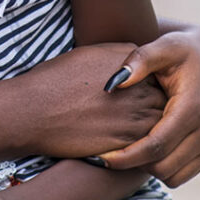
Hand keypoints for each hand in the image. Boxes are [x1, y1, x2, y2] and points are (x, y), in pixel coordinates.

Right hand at [20, 42, 165, 158]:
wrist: (33, 110)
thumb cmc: (53, 80)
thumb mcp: (87, 54)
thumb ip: (117, 59)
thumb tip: (130, 66)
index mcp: (130, 58)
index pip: (158, 71)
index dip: (150, 84)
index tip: (138, 93)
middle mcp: (141, 84)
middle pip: (165, 96)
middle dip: (157, 105)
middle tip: (140, 115)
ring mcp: (138, 113)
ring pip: (164, 122)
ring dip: (155, 127)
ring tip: (134, 130)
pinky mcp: (131, 140)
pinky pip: (152, 144)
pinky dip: (146, 145)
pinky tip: (129, 143)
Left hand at [97, 23, 199, 185]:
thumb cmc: (179, 50)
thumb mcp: (161, 47)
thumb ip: (138, 60)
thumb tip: (113, 83)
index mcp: (193, 108)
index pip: (156, 146)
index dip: (126, 156)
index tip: (99, 157)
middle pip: (163, 166)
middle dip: (132, 164)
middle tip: (105, 153)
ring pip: (173, 176)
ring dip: (147, 168)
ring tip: (124, 148)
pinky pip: (182, 174)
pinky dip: (161, 167)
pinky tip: (142, 149)